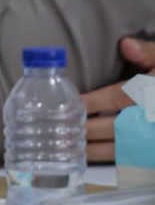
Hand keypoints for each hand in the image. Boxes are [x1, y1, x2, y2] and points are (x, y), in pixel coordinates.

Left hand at [82, 38, 154, 162]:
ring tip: (70, 149)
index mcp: (152, 93)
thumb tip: (125, 44)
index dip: (96, 102)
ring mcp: (152, 137)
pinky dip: (113, 159)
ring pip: (125, 147)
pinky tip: (93, 158)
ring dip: (97, 150)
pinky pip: (134, 159)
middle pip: (119, 126)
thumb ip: (147, 52)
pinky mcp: (151, 151)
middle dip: (89, 130)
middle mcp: (152, 118)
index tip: (73, 104)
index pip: (121, 97)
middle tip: (59, 132)